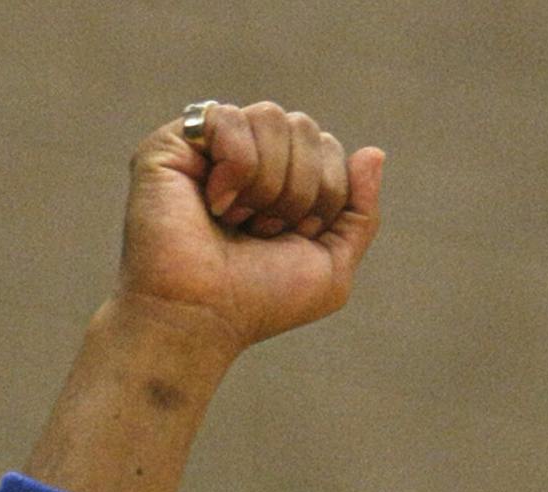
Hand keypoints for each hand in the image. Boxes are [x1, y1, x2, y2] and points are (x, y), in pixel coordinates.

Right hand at [117, 101, 383, 355]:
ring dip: (268, 184)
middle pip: (305, 127)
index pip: (328, 147)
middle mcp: (246, 154)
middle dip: (299, 189)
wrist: (202, 319)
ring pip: (272, 117)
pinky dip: (236, 170)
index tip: (292, 238)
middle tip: (263, 232)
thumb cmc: (258, 301)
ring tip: (237, 221)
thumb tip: (374, 152)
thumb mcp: (330, 268)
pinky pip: (230, 118)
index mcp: (280, 179)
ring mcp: (209, 145)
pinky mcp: (173, 141)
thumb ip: (360, 213)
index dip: (325, 194)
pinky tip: (213, 205)